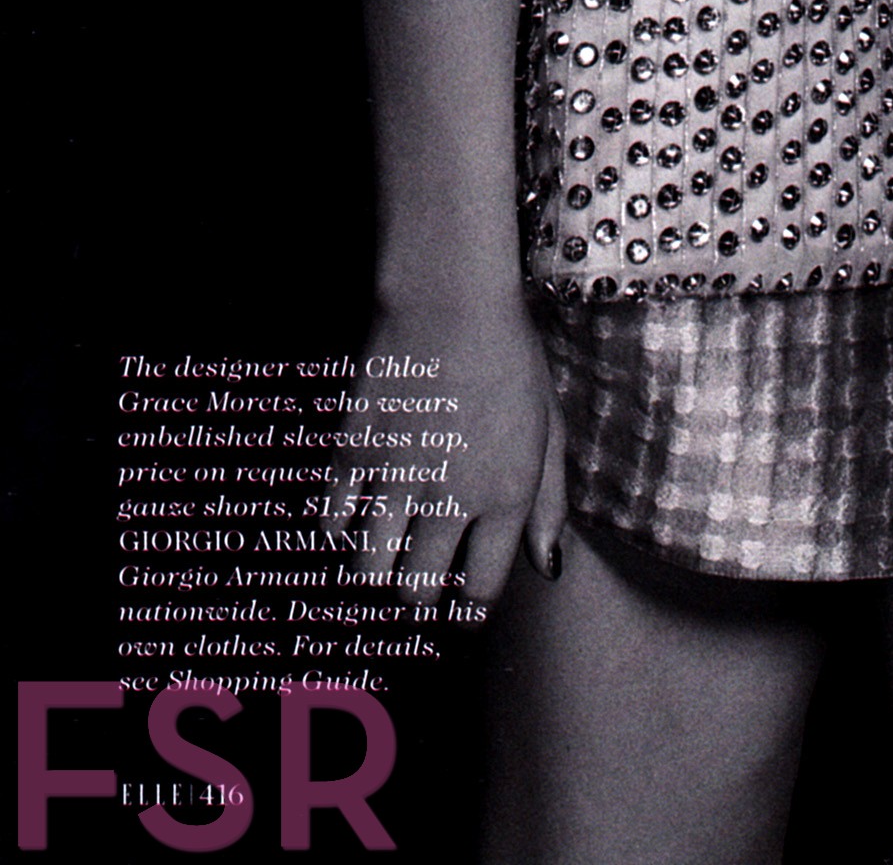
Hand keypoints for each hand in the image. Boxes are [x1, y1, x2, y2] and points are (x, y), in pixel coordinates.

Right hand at [324, 295, 565, 607]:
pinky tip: (359, 517)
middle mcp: (449, 496)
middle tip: (421, 580)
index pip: (480, 592)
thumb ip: (550, 503)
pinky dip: (342, 531)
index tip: (465, 597)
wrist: (449, 296)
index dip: (471, 605)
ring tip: (389, 554)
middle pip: (417, 593)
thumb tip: (546, 568)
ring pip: (369, 570)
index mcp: (505, 493)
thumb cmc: (509, 357)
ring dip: (377, 572)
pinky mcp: (353, 450)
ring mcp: (396, 476)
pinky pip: (333, 523)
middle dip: (419, 597)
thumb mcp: (549, 426)